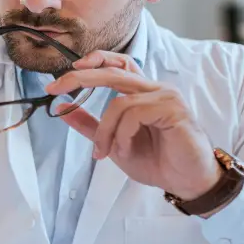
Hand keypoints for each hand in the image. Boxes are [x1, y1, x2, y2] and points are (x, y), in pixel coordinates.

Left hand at [47, 50, 221, 199]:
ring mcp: (166, 97)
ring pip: (119, 101)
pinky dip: (121, 134)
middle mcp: (155, 89)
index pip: (118, 63)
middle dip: (81, 78)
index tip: (66, 74)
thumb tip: (63, 109)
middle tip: (56, 88)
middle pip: (113, 71)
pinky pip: (134, 114)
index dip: (93, 61)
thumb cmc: (159, 162)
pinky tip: (124, 149)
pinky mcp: (173, 110)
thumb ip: (91, 125)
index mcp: (143, 92)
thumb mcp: (115, 143)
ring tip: (105, 152)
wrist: (187, 182)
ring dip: (104, 130)